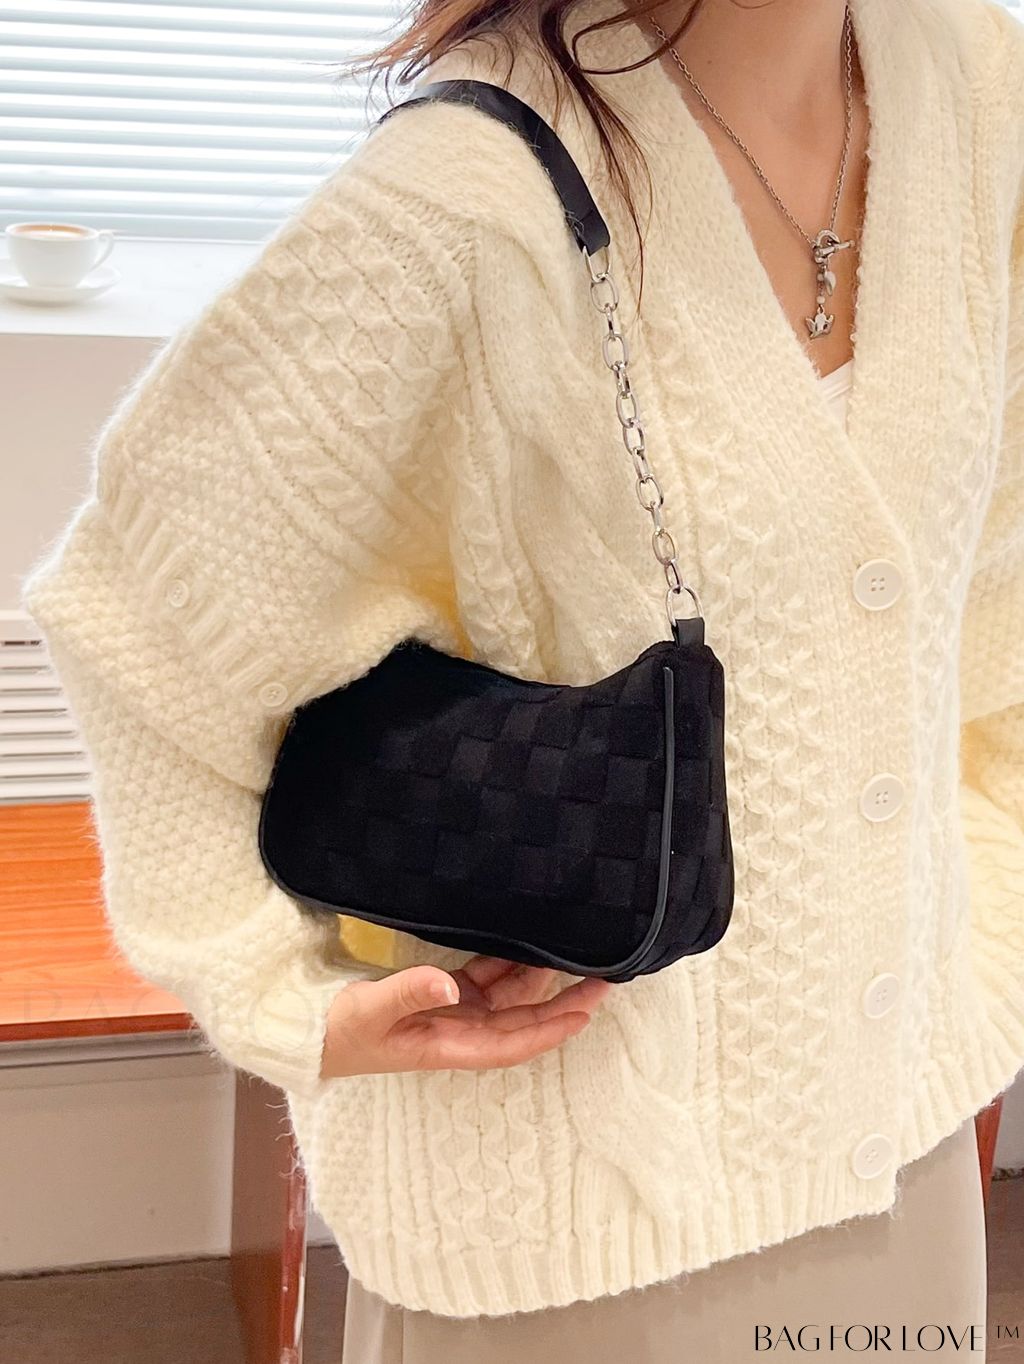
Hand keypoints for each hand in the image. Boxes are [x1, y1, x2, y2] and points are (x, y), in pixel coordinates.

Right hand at [320, 954, 612, 1078]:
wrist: (305, 1031)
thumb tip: (448, 984)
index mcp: (447, 1044)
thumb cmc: (335, 1031)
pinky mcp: (440, 993)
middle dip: (563, 1001)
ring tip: (578, 955)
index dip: (550, 1028)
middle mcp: (458, 1031)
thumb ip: (407, 993)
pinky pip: (485, 978)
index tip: (586, 1011)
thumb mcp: (369, 1011)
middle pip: (522, 1018)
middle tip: (603, 976)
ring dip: (539, 980)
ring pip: (508, 996)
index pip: (511, 1040)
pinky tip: (528, 943)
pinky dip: (507, 963)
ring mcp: (451, 1012)